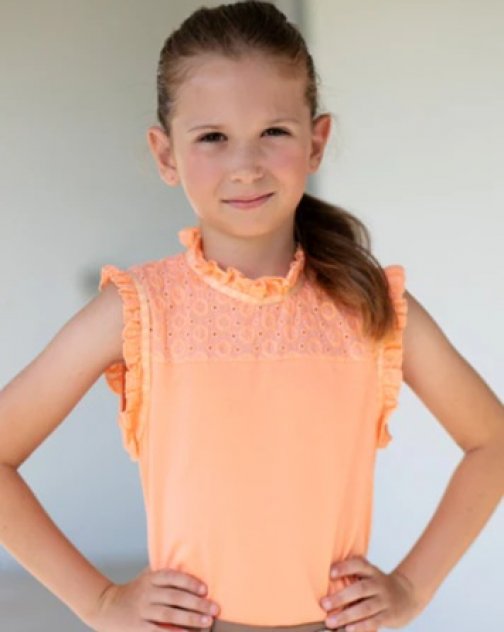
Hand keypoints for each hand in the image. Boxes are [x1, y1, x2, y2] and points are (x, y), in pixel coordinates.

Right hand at [84, 565, 220, 631]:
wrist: (105, 607)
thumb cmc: (134, 592)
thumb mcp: (146, 578)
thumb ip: (165, 575)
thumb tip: (192, 567)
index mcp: (151, 578)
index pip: (172, 577)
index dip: (189, 581)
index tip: (205, 589)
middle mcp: (147, 593)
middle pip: (174, 597)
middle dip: (197, 603)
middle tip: (215, 608)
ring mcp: (142, 611)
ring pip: (169, 614)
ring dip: (190, 618)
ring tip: (207, 622)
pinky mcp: (138, 628)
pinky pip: (158, 631)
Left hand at [319, 556, 425, 630]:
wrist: (408, 594)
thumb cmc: (379, 585)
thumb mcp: (369, 574)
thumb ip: (353, 575)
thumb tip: (324, 578)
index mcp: (371, 571)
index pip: (358, 565)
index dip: (345, 568)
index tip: (330, 573)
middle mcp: (378, 584)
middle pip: (360, 589)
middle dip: (341, 597)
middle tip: (323, 604)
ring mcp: (385, 600)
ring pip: (366, 608)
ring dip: (347, 615)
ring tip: (331, 622)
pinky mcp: (390, 616)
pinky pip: (375, 622)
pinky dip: (361, 626)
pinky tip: (348, 630)